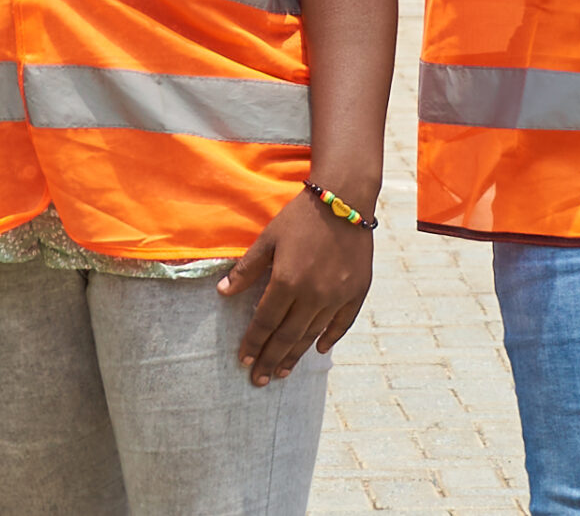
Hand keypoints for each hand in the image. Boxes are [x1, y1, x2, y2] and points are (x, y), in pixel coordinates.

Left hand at [220, 190, 374, 386]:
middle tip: (259, 381)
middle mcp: (313, 294)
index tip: (243, 361)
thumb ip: (247, 269)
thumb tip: (222, 294)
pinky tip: (317, 350)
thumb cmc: (300, 216)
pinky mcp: (357, 293)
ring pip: (312, 335)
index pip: (265, 322)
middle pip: (287, 336)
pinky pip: (341, 324)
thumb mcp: (268, 238)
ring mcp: (337, 296)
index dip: (253, 344)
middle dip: (270, 360)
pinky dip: (329, 339)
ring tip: (282, 372)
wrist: (344, 199)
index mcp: (287, 281)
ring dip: (295, 356)